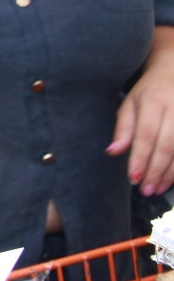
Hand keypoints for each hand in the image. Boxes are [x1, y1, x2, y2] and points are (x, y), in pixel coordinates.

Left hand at [112, 36, 173, 195]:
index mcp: (153, 102)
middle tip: (145, 189)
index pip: (146, 134)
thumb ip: (123, 128)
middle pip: (167, 145)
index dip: (140, 158)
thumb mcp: (129, 103)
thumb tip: (113, 152)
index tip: (133, 178)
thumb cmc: (148, 91)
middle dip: (156, 171)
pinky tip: (172, 179)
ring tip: (157, 188)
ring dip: (170, 173)